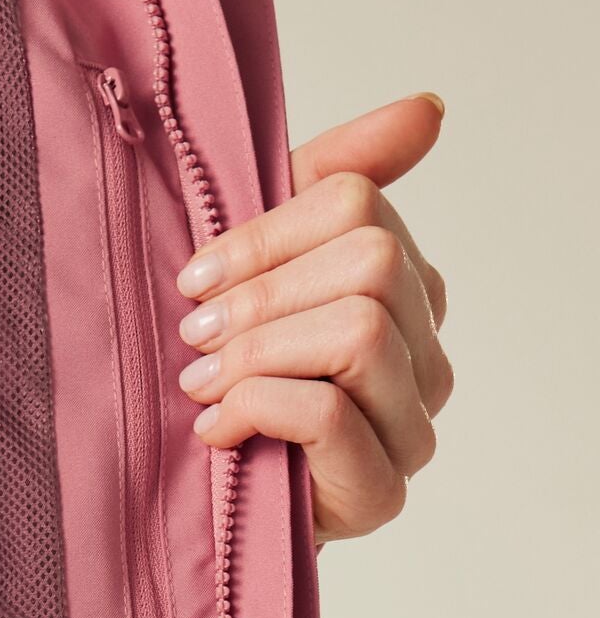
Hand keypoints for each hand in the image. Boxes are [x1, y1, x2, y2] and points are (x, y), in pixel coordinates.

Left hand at [172, 94, 451, 543]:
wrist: (189, 508)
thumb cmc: (217, 384)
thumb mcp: (250, 272)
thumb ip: (326, 183)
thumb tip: (429, 110)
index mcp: (401, 290)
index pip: (358, 208)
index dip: (264, 234)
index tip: (195, 278)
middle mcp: (423, 355)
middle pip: (370, 263)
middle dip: (261, 295)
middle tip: (193, 334)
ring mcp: (410, 427)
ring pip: (357, 331)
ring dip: (257, 351)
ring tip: (200, 382)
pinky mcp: (379, 492)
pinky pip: (329, 413)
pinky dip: (257, 407)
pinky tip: (215, 429)